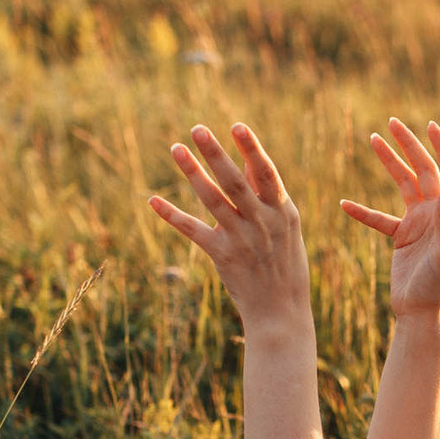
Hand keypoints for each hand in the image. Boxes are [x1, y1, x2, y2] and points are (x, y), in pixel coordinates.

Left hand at [149, 123, 312, 334]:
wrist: (280, 312)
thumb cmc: (285, 264)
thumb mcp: (287, 227)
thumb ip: (267, 194)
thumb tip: (247, 161)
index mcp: (283, 212)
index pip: (266, 173)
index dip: (252, 149)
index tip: (236, 126)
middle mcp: (262, 222)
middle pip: (235, 182)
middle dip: (216, 154)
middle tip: (197, 129)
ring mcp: (241, 239)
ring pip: (212, 200)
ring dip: (192, 173)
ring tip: (176, 149)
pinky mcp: (222, 256)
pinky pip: (193, 231)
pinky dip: (172, 215)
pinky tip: (153, 201)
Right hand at [340, 119, 439, 317]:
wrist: (421, 313)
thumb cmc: (437, 286)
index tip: (428, 125)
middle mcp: (437, 214)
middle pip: (425, 170)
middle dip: (410, 146)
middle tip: (392, 123)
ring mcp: (419, 224)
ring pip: (404, 185)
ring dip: (390, 163)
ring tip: (372, 139)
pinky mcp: (403, 237)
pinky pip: (380, 218)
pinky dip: (363, 211)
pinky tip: (344, 204)